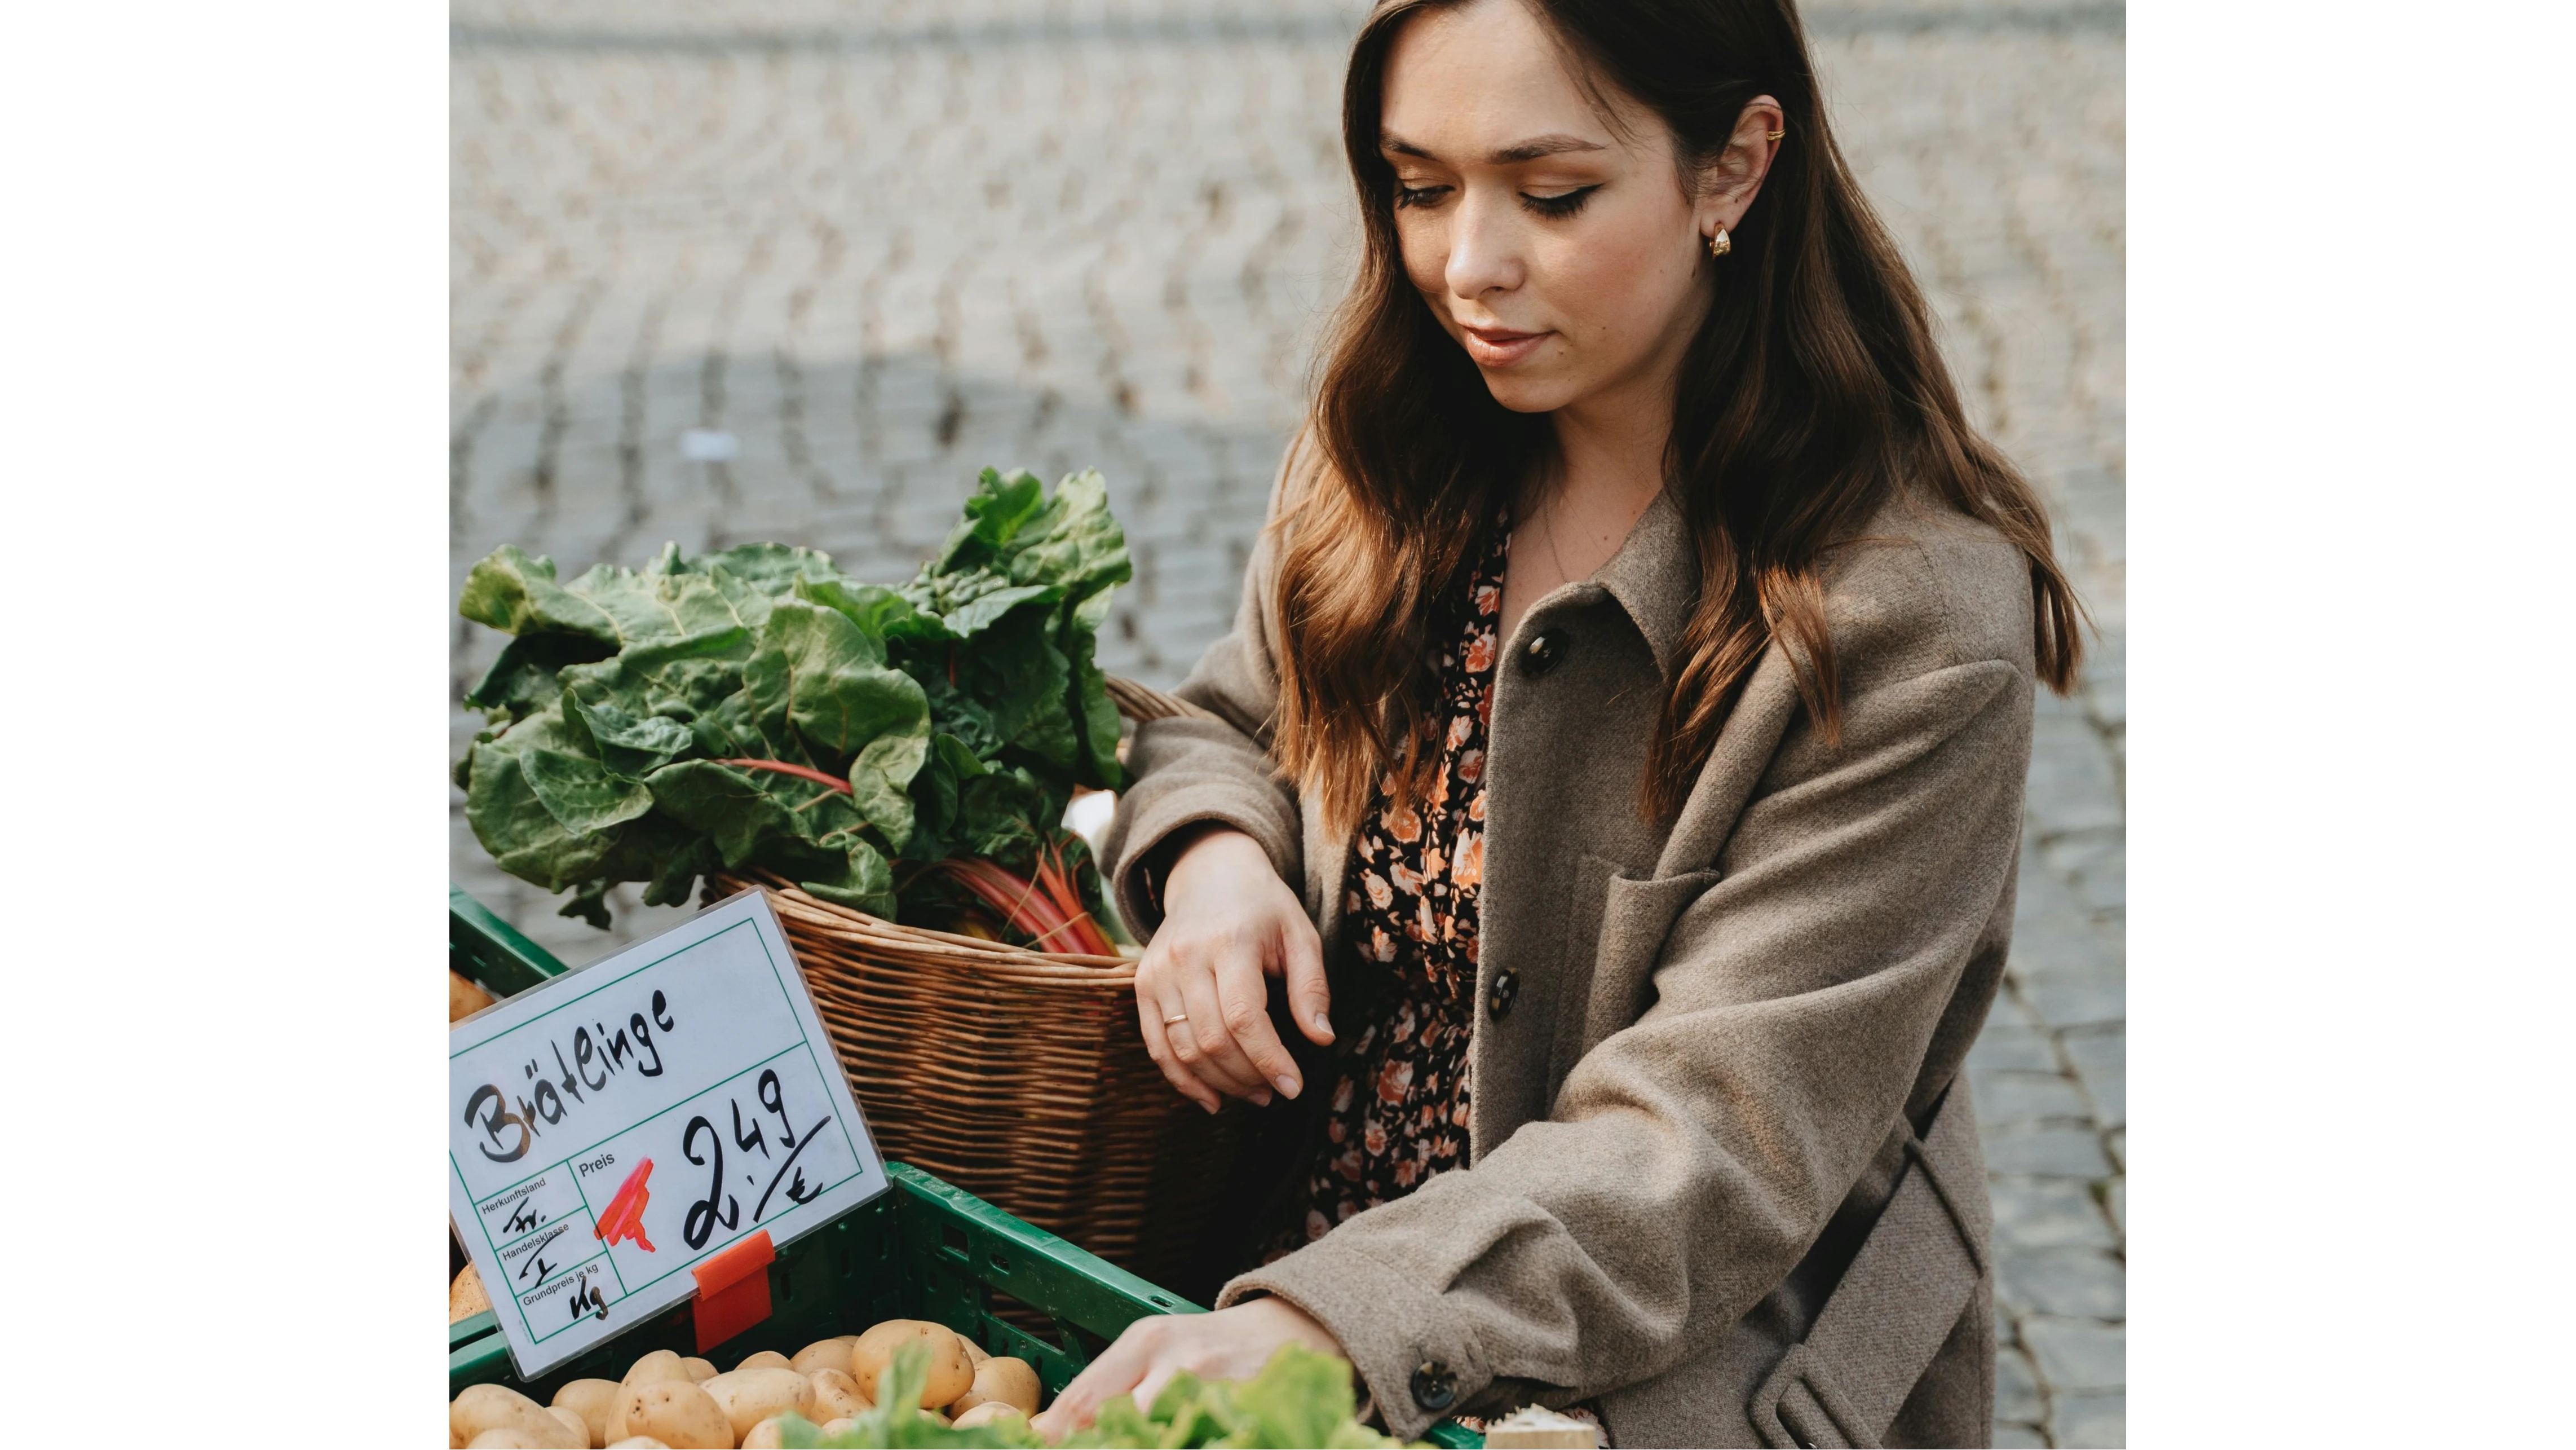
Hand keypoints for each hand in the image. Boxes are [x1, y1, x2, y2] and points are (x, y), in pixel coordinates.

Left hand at [1029, 1297, 1345, 1437]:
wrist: (1289, 1329)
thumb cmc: (1209, 1347)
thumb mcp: (1156, 1350)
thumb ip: (1109, 1387)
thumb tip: (1049, 1435)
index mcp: (1143, 1342)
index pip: (1080, 1400)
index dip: (1052, 1439)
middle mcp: (1174, 1359)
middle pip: (1109, 1419)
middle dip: (1088, 1447)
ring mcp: (1211, 1384)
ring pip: (1154, 1437)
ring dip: (1131, 1445)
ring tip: (1122, 1448)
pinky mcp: (1242, 1406)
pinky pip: (1198, 1441)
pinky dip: (1181, 1445)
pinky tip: (1176, 1446)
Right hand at [1137, 826, 1333, 1112]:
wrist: (1209, 874)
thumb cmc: (1264, 907)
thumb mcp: (1300, 935)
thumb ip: (1312, 986)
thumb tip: (1321, 1038)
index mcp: (1230, 942)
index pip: (1244, 1017)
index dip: (1269, 1060)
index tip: (1293, 1087)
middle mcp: (1186, 957)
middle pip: (1211, 1039)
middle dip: (1247, 1077)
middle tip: (1275, 1092)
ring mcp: (1157, 971)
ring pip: (1182, 1048)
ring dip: (1219, 1083)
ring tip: (1253, 1093)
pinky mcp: (1142, 984)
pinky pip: (1156, 1044)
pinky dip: (1181, 1079)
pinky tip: (1211, 1098)